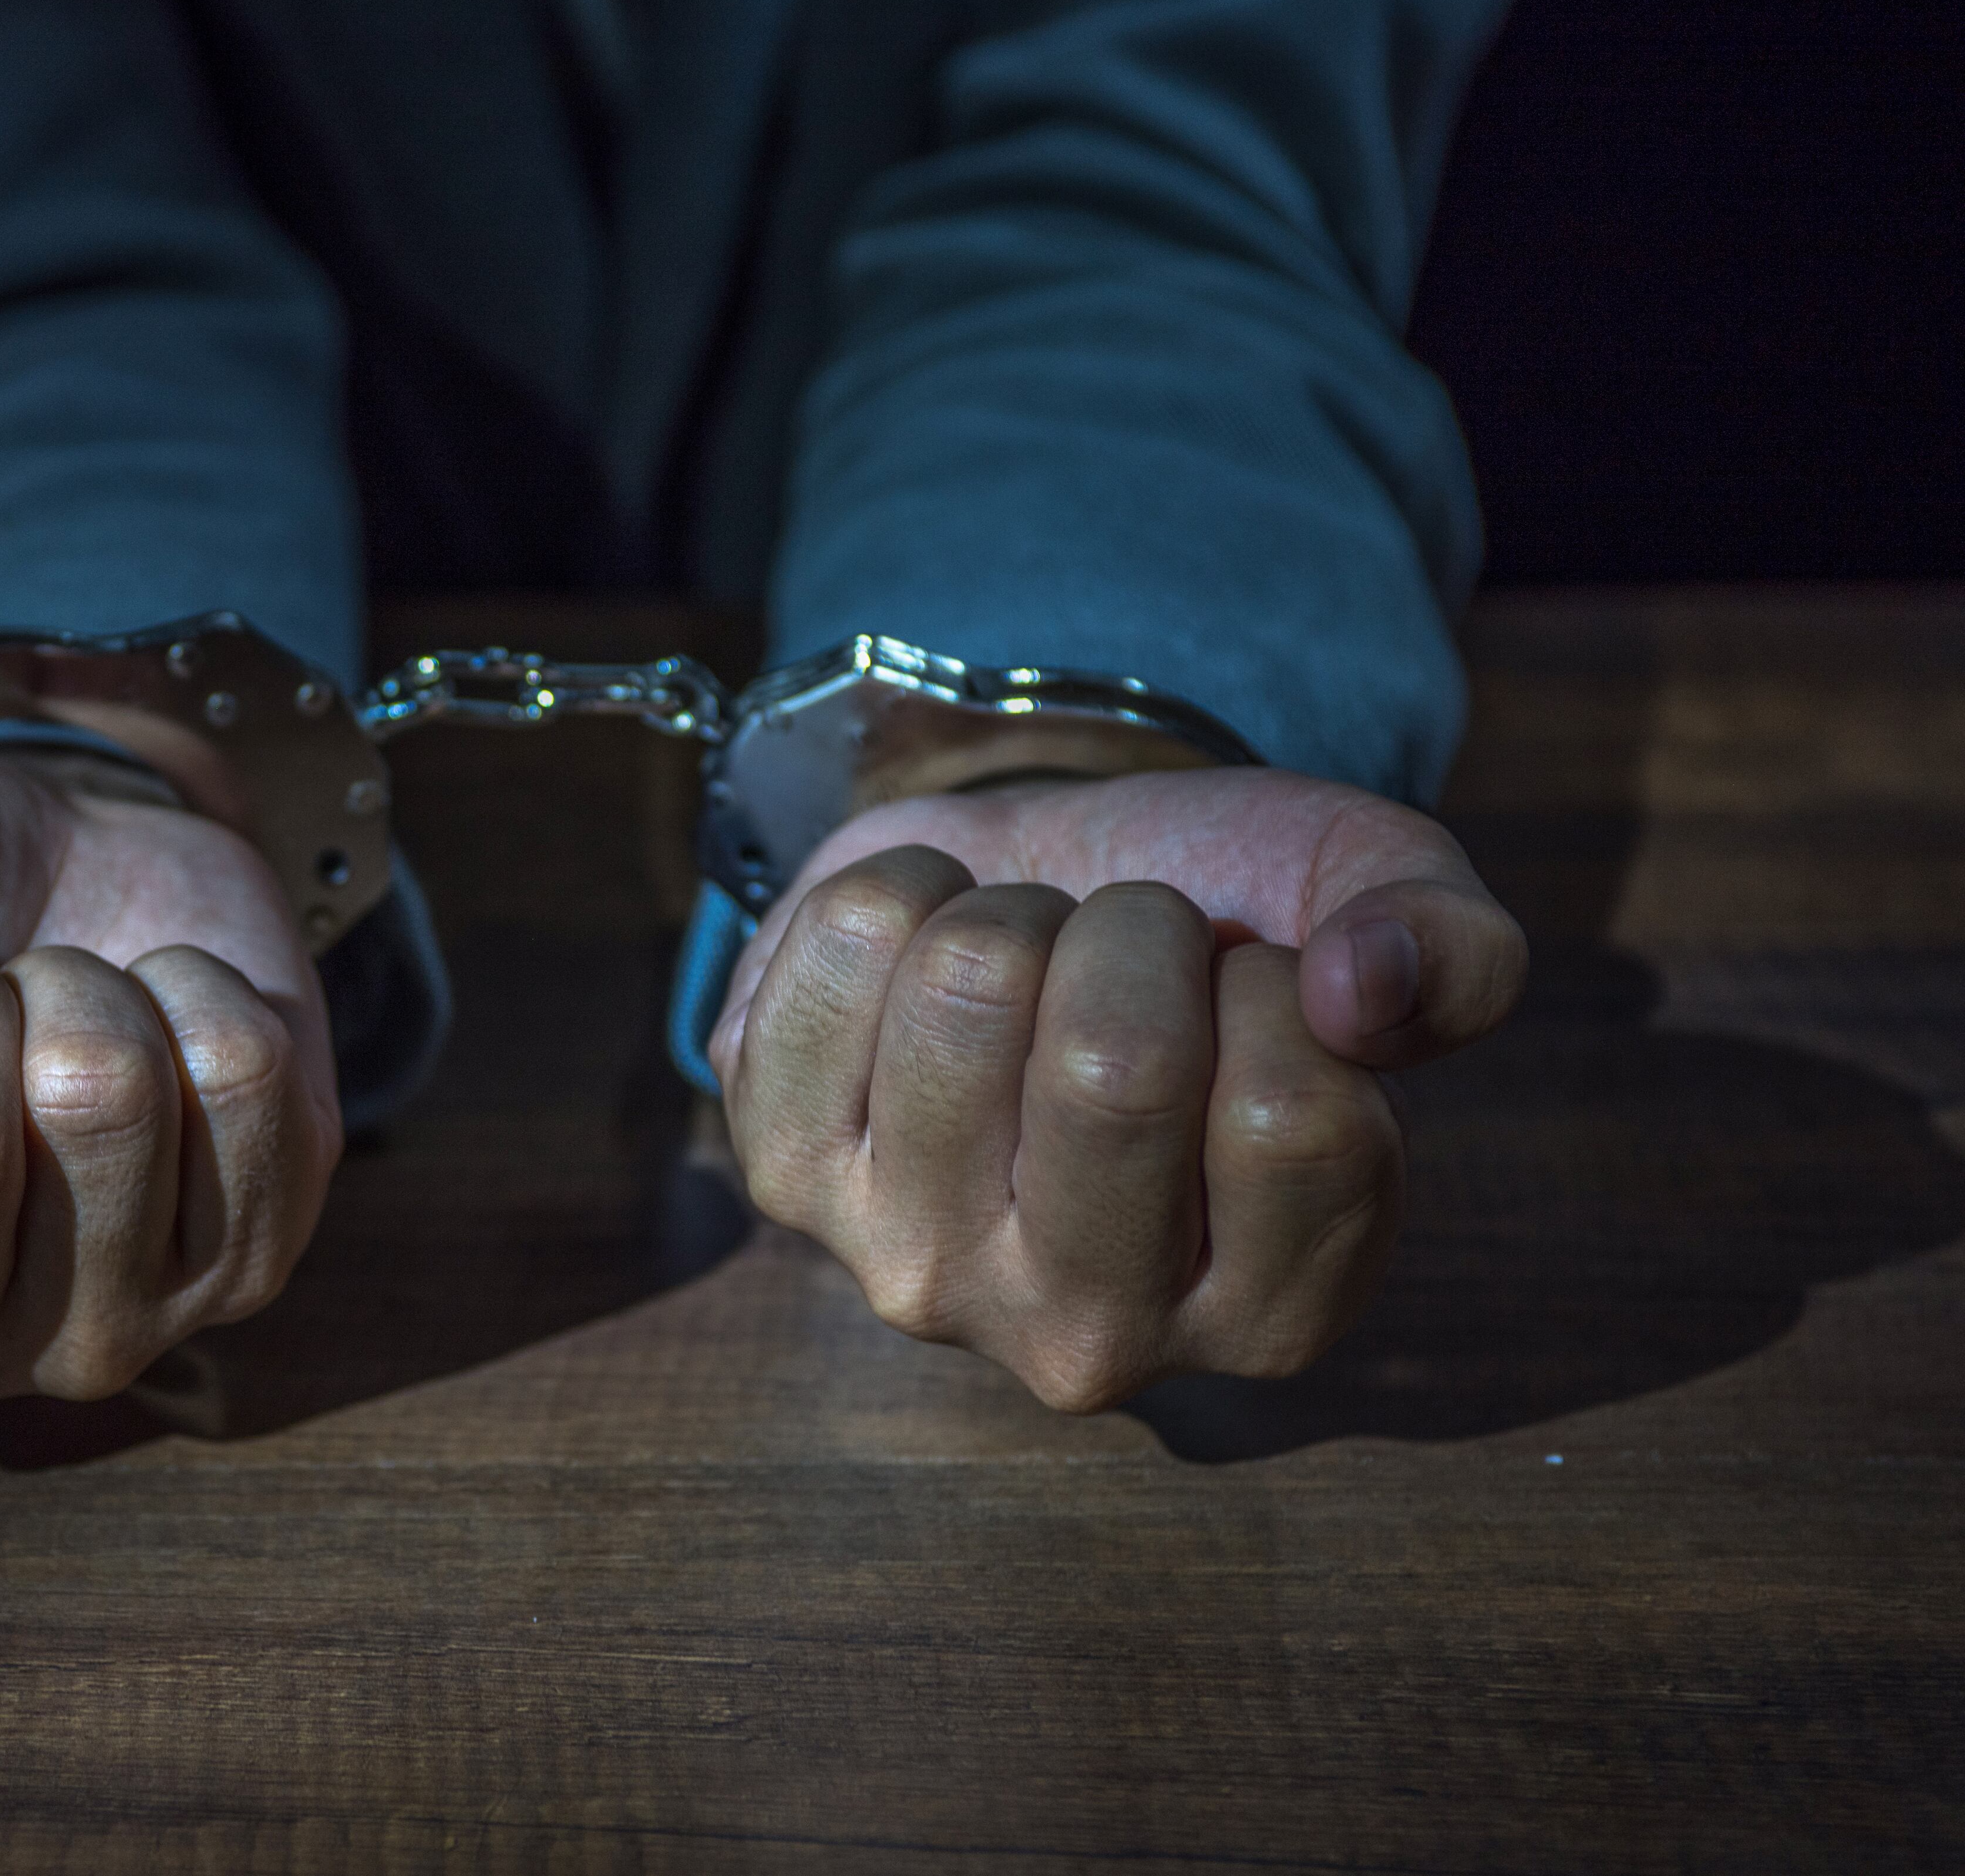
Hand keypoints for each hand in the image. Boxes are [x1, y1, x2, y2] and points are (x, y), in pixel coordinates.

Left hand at [707, 767, 1524, 1411]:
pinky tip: (918, 964)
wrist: (1038, 890)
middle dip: (1136, 933)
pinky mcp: (780, 1170)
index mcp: (1270, 1315)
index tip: (1241, 991)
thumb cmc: (1219, 932)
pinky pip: (845, 944)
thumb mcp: (1374, 913)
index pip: (1297, 1111)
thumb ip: (1451, 951)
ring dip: (1010, 913)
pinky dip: (898, 891)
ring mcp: (915, 1272)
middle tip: (1124, 958)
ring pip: (966, 984)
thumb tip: (1364, 987)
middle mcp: (1086, 1341)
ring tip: (1024, 964)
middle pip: (1115, 1065)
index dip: (1275, 984)